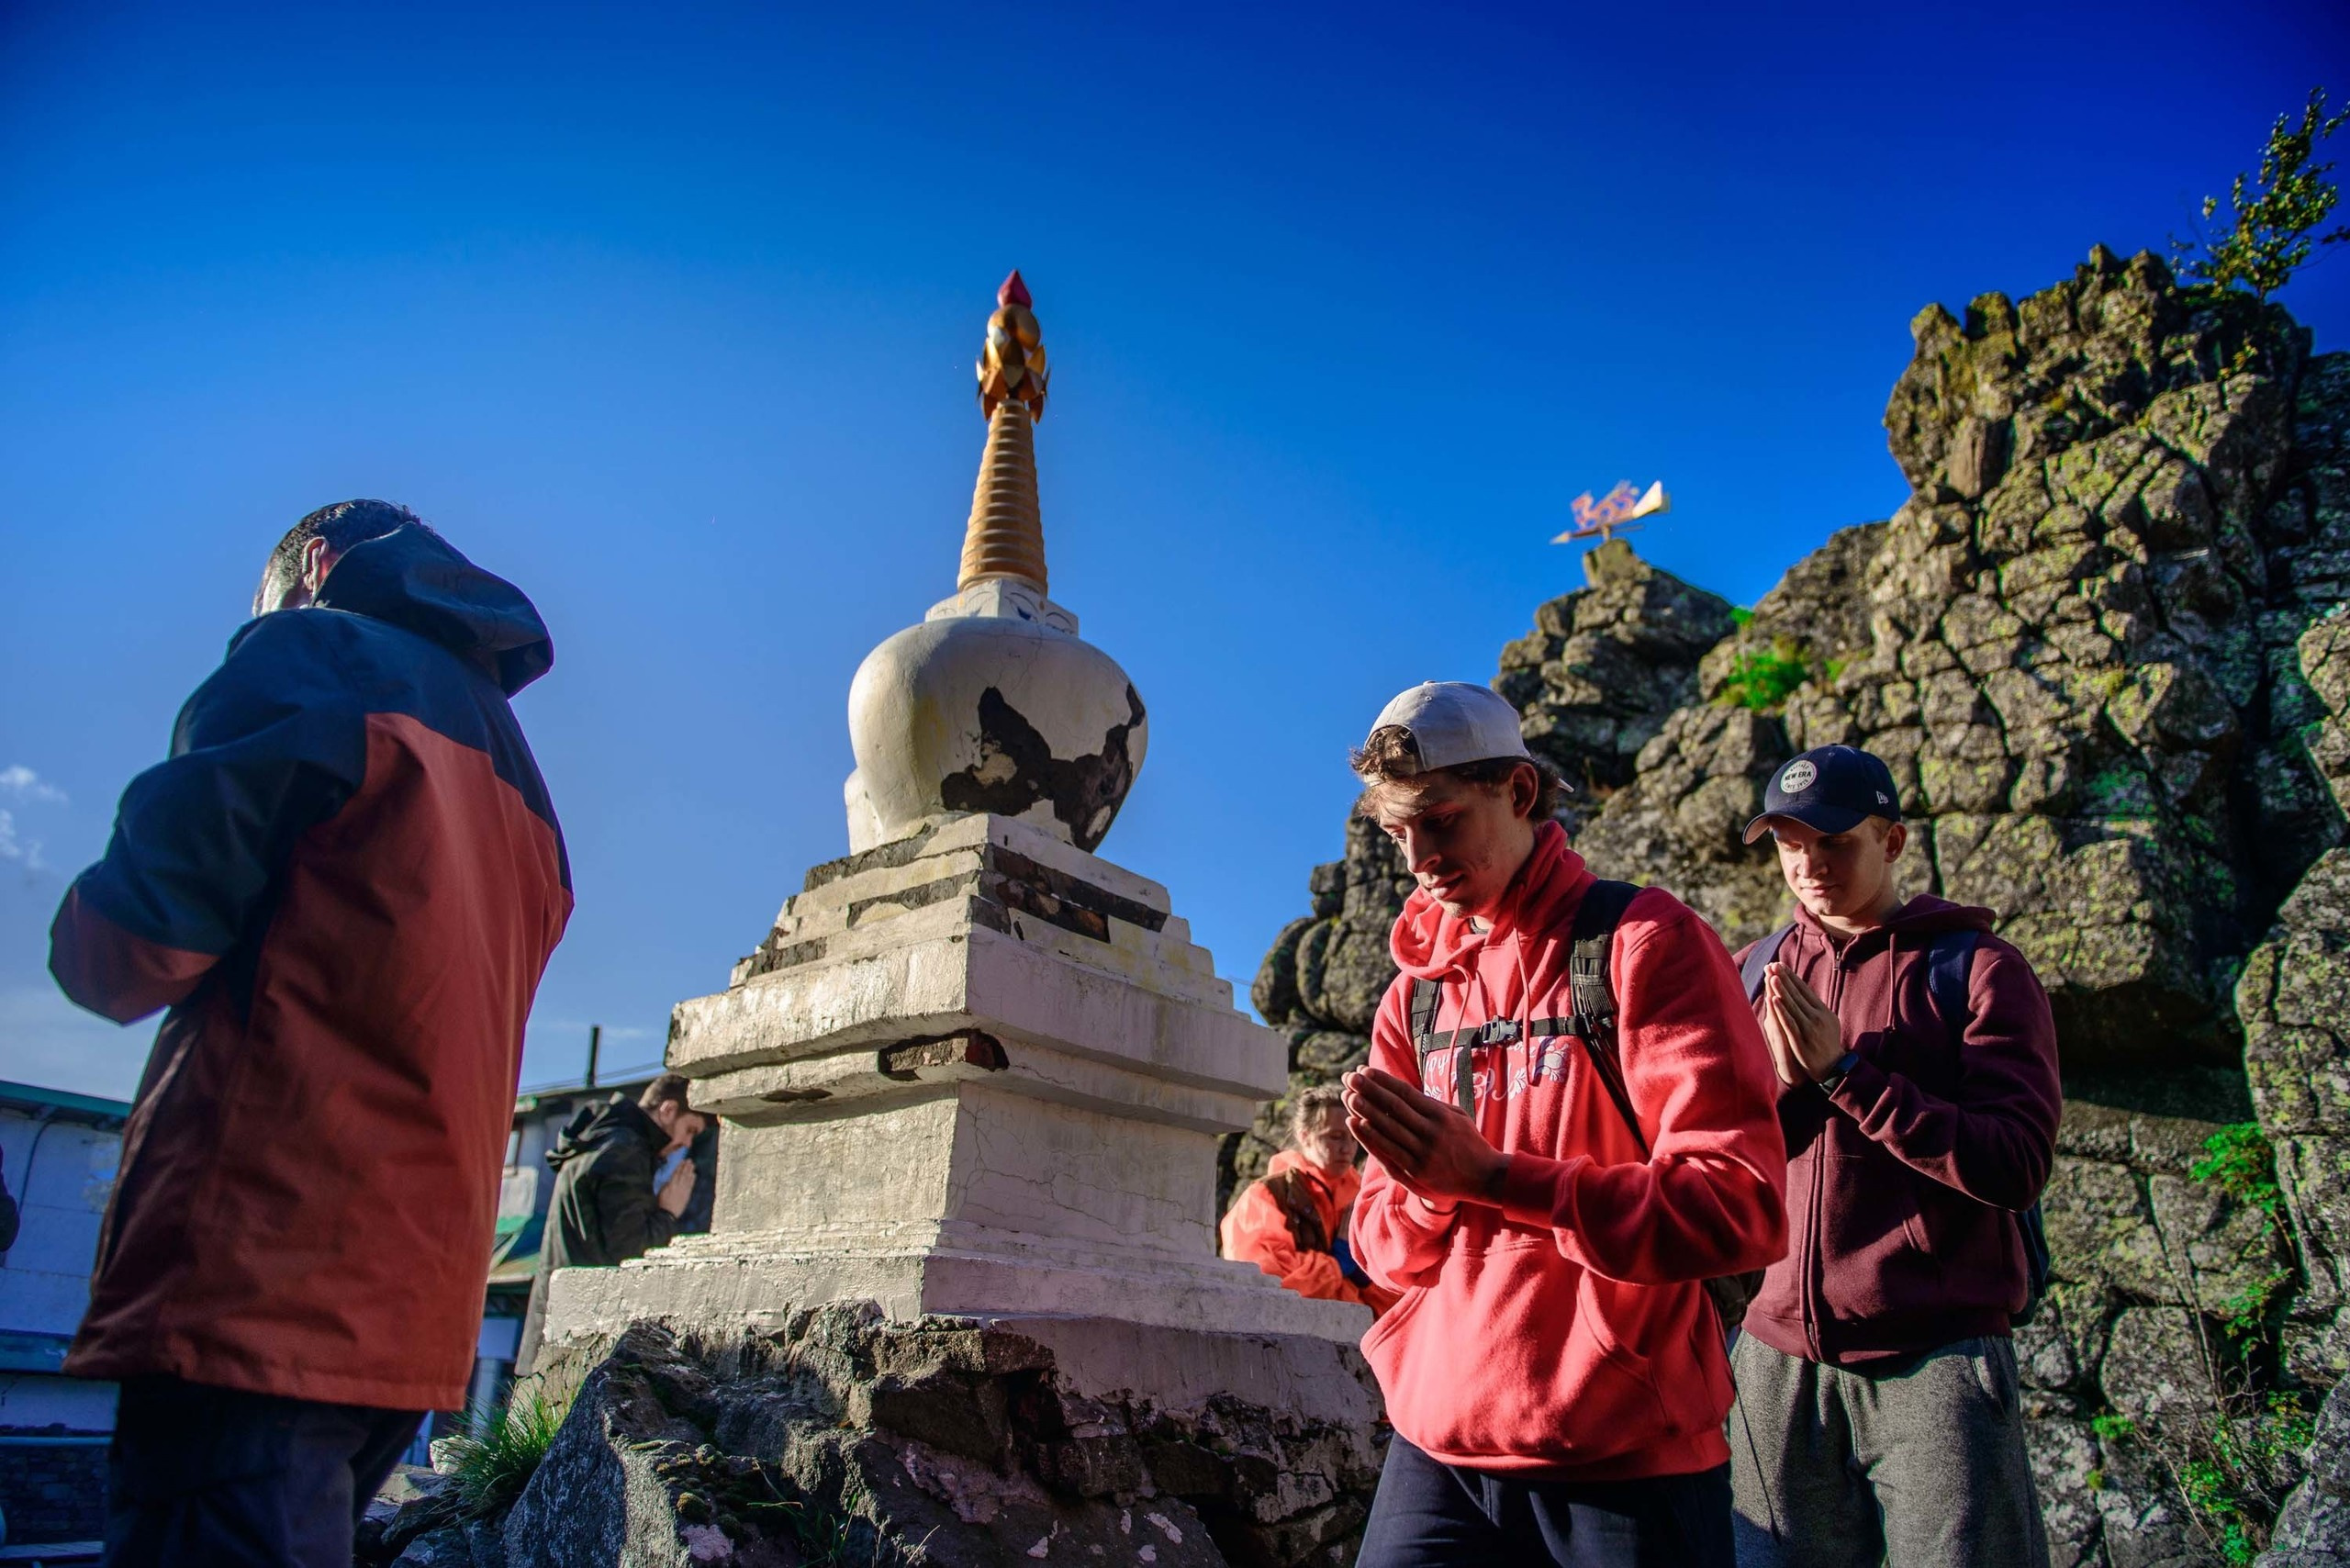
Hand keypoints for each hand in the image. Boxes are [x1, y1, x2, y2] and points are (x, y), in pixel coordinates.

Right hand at [656, 1160, 696, 1217]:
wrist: (668, 1214)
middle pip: (683, 1174)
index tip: (682, 1161)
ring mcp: (684, 1191)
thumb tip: (670, 1179)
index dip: (680, 1166)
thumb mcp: (661, 1191)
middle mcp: (678, 1186)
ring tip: (693, 1165)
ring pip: (688, 1179)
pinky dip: (693, 1180)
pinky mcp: (687, 1195)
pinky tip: (694, 1175)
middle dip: (686, 1167)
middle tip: (689, 1160)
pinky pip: (691, 1185)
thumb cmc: (663, 1202)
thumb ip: (666, 1184)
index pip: (676, 1173)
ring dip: (690, 1171)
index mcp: (671, 1185)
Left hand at [1341, 1067, 1507, 1204]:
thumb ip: (1431, 1104)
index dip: (1383, 1081)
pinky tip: (1355, 1124)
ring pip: (1388, 1129)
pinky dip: (1370, 1137)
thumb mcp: (1457, 1115)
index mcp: (1441, 1115)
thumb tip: (1403, 1089)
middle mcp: (1431, 1132)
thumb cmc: (1468, 1142)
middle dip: (1369, 1090)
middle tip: (1349, 1077)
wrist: (1485, 1177)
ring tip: (1347, 1095)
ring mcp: (1423, 1153)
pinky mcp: (1416, 1172)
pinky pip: (1388, 1151)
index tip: (1364, 1069)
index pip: (1406, 1093)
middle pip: (1393, 1108)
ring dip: (1365, 1111)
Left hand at [1761, 962, 1846, 1085]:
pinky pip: (1789, 1022)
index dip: (1791, 977)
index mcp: (1822, 1010)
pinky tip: (1774, 1000)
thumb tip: (1803, 990)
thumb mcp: (1827, 1020)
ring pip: (1793, 1006)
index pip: (1804, 989)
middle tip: (1773, 964)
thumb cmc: (1827, 1041)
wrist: (1832, 1066)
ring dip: (1782, 990)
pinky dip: (1782, 1011)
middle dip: (1784, 978)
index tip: (1780, 965)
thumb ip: (1816, 1006)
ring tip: (1772, 976)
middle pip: (1797, 994)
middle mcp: (1817, 1016)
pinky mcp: (1801, 1039)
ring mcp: (1809, 1028)